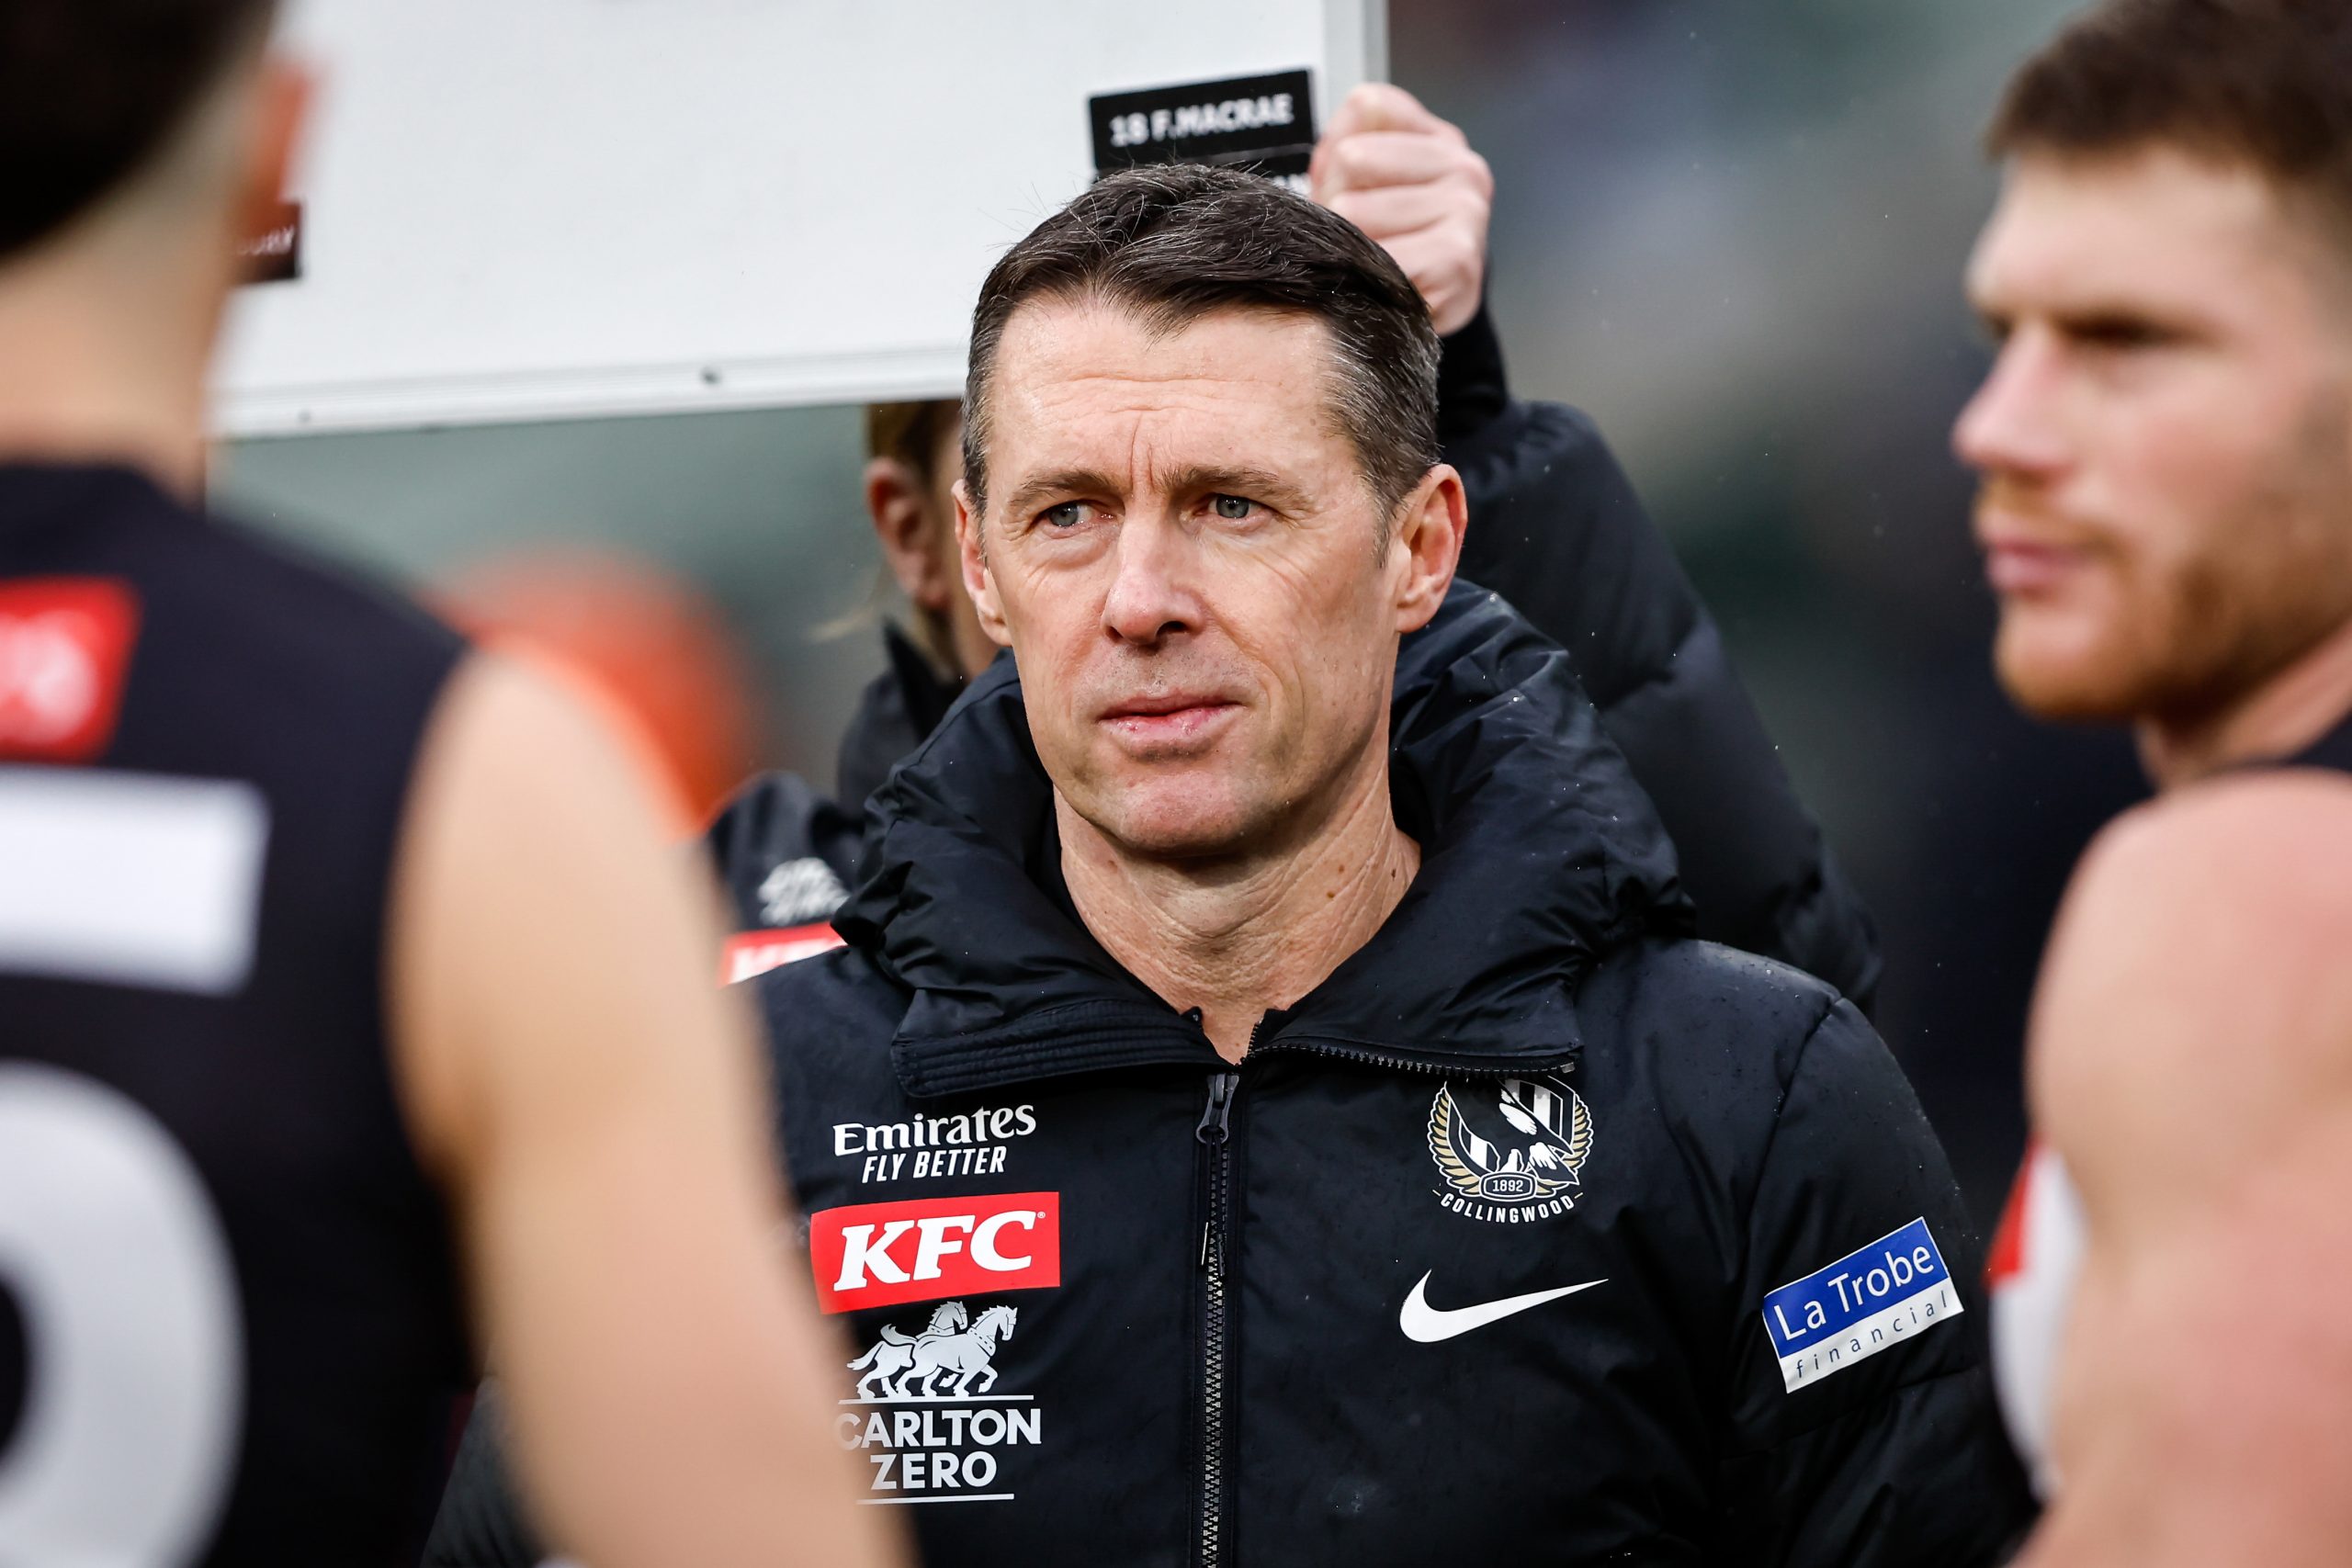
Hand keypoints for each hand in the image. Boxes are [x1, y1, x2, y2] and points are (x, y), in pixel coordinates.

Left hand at [1310, 83, 1493, 335]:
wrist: (1431, 312)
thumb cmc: (1392, 245)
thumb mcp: (1364, 186)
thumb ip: (1341, 151)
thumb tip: (1333, 159)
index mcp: (1438, 138)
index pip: (1367, 105)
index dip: (1339, 147)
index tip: (1350, 186)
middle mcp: (1462, 166)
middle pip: (1353, 156)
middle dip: (1335, 202)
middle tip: (1357, 235)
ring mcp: (1466, 209)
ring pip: (1354, 210)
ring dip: (1345, 244)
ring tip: (1369, 262)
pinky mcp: (1458, 258)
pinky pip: (1377, 257)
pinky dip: (1363, 277)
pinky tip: (1381, 286)